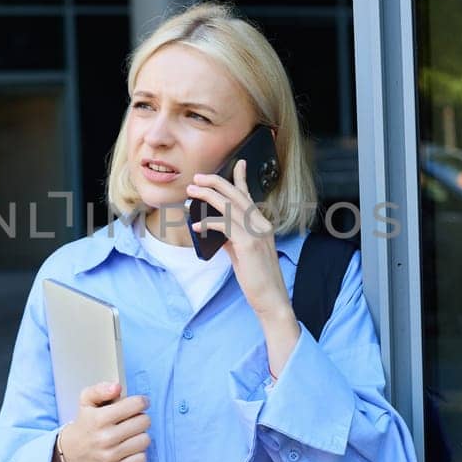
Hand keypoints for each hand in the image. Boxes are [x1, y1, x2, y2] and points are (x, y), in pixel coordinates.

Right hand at [56, 381, 150, 461]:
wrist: (73, 451)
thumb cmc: (86, 422)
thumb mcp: (87, 400)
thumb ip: (101, 389)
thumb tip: (117, 387)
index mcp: (99, 419)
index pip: (136, 404)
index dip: (141, 402)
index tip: (139, 403)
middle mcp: (105, 438)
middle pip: (144, 422)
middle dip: (141, 418)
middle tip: (132, 420)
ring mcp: (110, 457)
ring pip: (145, 440)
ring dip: (140, 435)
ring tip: (129, 434)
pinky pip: (142, 459)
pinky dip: (138, 453)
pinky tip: (128, 448)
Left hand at [187, 159, 292, 322]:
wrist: (271, 298)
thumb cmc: (257, 277)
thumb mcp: (242, 253)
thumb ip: (231, 237)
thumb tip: (214, 228)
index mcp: (261, 225)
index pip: (249, 196)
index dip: (241, 178)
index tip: (237, 163)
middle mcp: (261, 225)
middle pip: (237, 195)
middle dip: (216, 183)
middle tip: (197, 179)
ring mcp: (257, 233)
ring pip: (229, 206)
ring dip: (207, 197)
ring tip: (191, 193)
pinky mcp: (249, 245)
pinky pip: (225, 227)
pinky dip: (208, 222)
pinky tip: (195, 225)